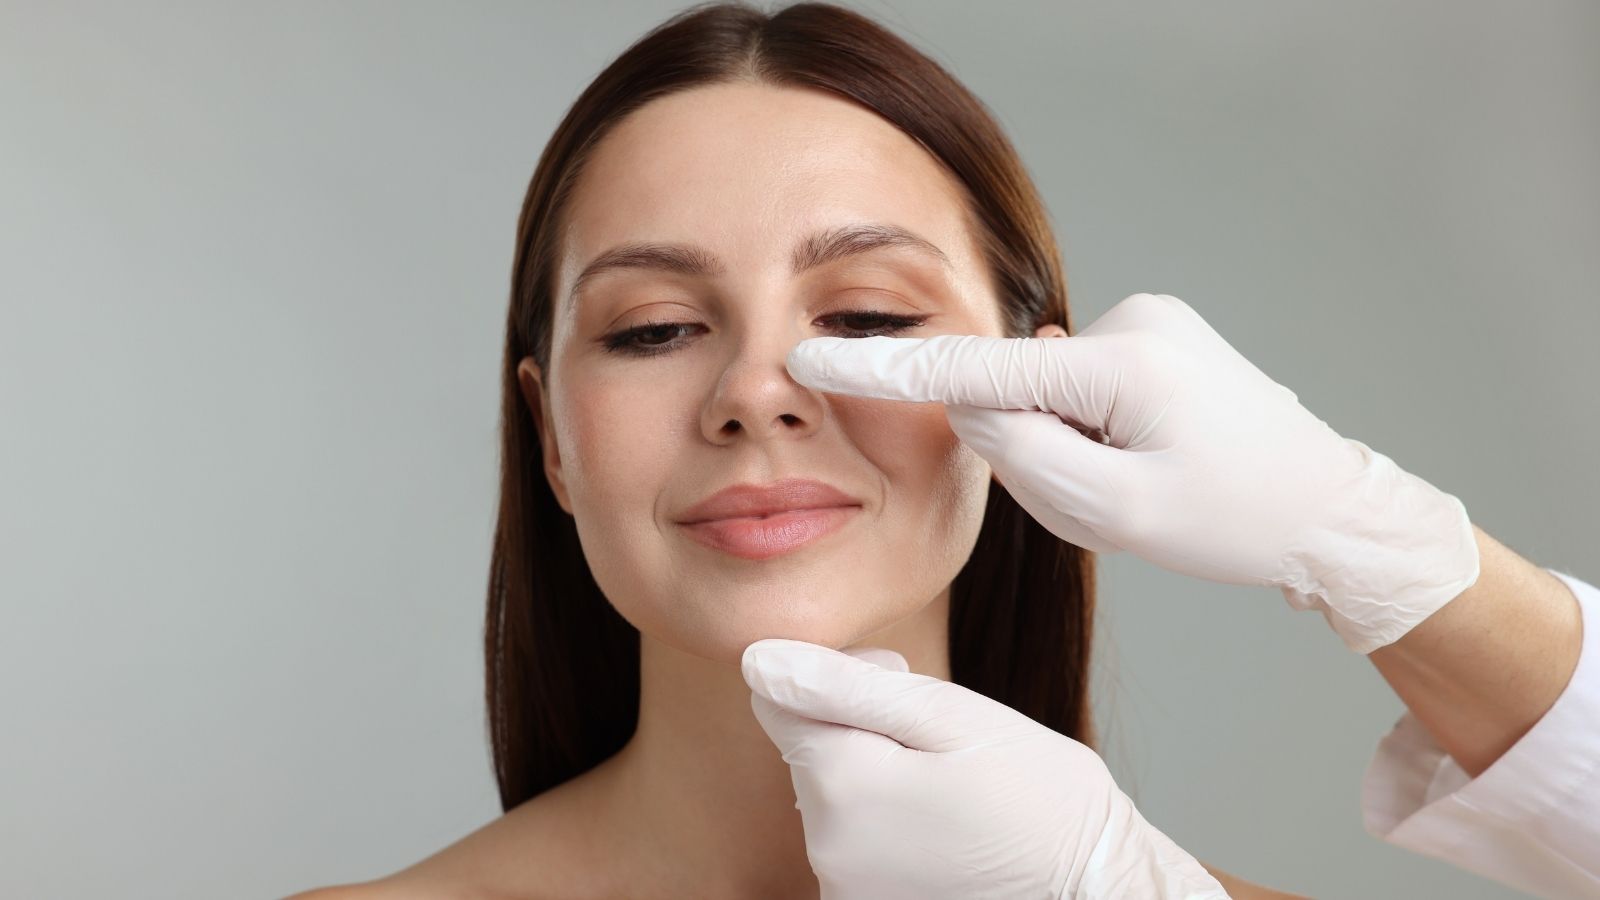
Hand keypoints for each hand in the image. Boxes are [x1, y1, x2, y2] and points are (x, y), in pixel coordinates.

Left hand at [741, 638, 1228, 899]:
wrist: (1096, 888)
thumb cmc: (1040, 797)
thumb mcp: (950, 716)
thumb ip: (845, 685)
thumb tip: (758, 659)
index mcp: (840, 785)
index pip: (776, 698)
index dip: (836, 674)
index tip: (897, 680)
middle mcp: (825, 847)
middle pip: (806, 748)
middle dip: (859, 724)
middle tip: (941, 733)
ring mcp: (844, 887)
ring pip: (833, 793)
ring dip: (877, 773)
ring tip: (952, 783)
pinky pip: (855, 840)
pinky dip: (890, 820)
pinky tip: (945, 821)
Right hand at [785, 292, 1478, 653]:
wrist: (1329, 510)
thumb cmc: (1235, 521)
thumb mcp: (1116, 514)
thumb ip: (1023, 454)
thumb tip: (975, 400)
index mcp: (1122, 365)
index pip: (975, 369)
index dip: (885, 369)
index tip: (811, 356)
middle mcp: (1133, 323)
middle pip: (1020, 395)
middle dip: (1043, 454)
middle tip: (1123, 500)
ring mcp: (1148, 325)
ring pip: (1051, 398)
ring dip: (1073, 451)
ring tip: (1148, 485)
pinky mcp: (1154, 339)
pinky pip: (1081, 392)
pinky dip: (1093, 437)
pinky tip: (1152, 464)